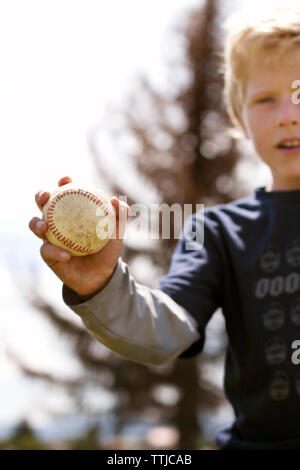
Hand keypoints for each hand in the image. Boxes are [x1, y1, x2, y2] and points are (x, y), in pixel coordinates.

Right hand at [29, 176, 129, 298]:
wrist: (101, 276)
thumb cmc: (108, 250)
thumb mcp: (117, 234)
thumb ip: (119, 216)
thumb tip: (116, 201)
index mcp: (73, 211)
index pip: (66, 193)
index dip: (63, 183)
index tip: (66, 180)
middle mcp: (58, 221)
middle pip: (43, 203)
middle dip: (41, 195)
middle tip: (46, 196)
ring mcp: (50, 236)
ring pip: (35, 224)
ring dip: (36, 223)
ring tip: (44, 226)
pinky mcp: (47, 254)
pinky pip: (47, 250)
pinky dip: (56, 252)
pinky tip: (66, 255)